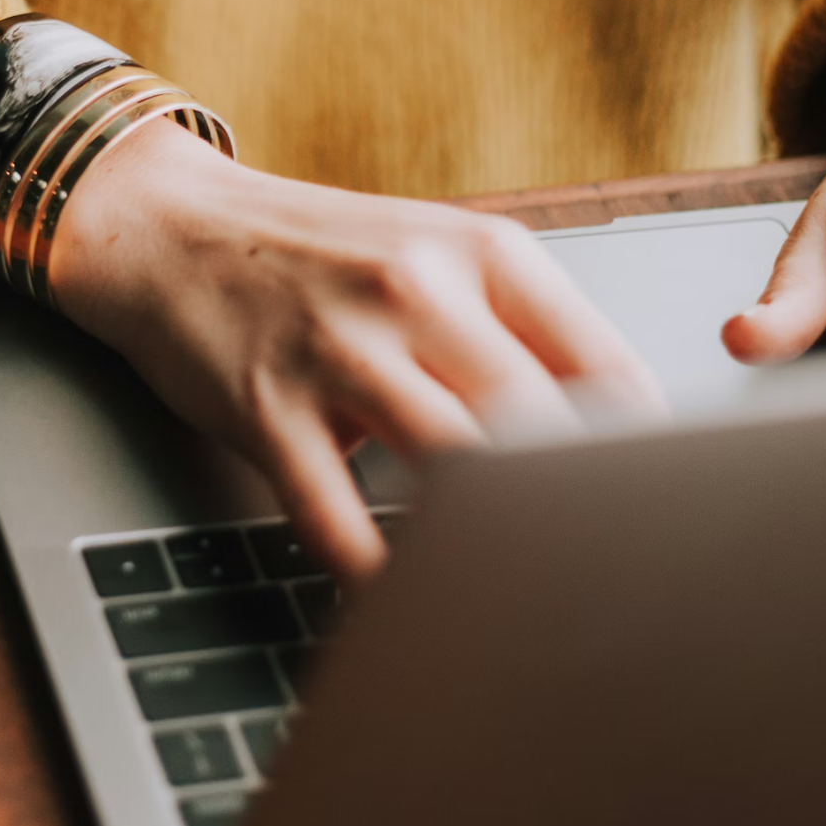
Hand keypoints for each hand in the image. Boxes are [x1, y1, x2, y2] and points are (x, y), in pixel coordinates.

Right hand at [48, 123, 664, 580]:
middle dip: (575, 510)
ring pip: (452, 469)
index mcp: (481, 252)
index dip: (643, 457)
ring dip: (485, 543)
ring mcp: (338, 350)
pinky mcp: (267, 407)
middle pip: (537, 425)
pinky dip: (375, 573)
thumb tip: (617, 435)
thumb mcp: (430, 254)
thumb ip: (518, 328)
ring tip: (514, 597)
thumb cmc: (315, 254)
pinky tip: (401, 597)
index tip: (656, 515)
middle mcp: (416, 291)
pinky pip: (336, 517)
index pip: (605, 368)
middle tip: (600, 575)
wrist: (170, 229)